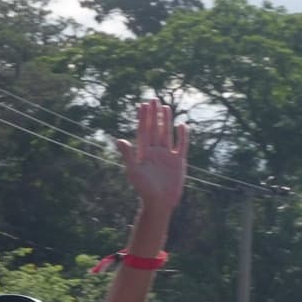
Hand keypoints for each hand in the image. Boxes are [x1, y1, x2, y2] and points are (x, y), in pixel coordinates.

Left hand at [116, 100, 187, 214]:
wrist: (159, 202)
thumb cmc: (144, 189)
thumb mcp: (134, 171)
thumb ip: (128, 155)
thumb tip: (119, 139)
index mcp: (144, 152)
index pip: (143, 130)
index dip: (143, 118)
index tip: (143, 105)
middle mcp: (155, 151)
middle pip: (155, 128)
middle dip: (154, 115)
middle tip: (153, 99)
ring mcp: (167, 155)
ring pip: (167, 134)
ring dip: (166, 121)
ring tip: (166, 107)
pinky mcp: (178, 162)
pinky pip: (182, 145)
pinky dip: (182, 136)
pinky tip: (182, 125)